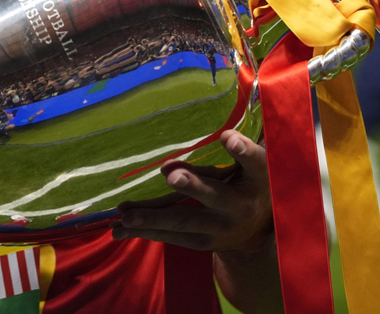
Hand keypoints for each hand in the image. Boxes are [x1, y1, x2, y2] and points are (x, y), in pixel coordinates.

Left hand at [112, 130, 272, 252]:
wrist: (258, 229)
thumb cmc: (247, 182)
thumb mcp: (246, 165)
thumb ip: (220, 154)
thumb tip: (170, 163)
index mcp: (257, 178)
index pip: (254, 161)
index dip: (243, 150)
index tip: (228, 137)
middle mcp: (240, 206)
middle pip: (215, 196)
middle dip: (193, 186)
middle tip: (171, 175)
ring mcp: (220, 229)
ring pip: (185, 221)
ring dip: (153, 218)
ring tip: (126, 215)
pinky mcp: (203, 243)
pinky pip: (172, 236)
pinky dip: (146, 231)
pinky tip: (121, 228)